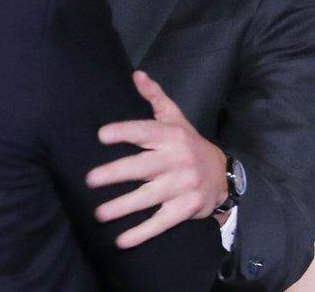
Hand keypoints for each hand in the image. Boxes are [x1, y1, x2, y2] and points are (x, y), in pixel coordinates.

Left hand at [85, 70, 228, 248]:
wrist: (224, 175)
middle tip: (90, 180)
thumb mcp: (175, 117)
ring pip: (148, 197)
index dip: (124, 132)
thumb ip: (154, 98)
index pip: (144, 131)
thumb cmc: (189, 143)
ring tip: (98, 213)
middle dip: (115, 174)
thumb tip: (136, 75)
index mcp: (170, 135)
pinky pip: (161, 222)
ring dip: (122, 207)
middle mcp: (176, 160)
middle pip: (142, 167)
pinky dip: (142, 233)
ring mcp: (181, 186)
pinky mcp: (185, 208)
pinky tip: (121, 240)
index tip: (101, 136)